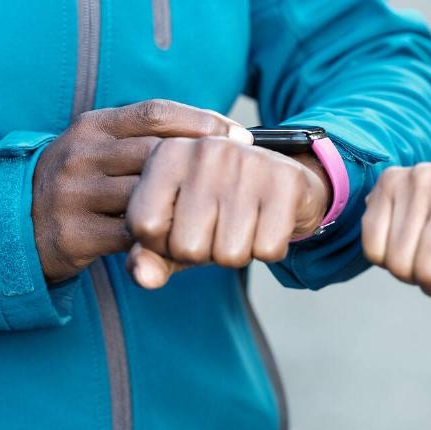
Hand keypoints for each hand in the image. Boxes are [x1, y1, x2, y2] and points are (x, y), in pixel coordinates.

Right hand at [33, 99, 250, 283]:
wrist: (23, 225)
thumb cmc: (85, 181)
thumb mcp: (104, 147)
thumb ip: (148, 138)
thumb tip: (220, 131)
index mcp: (93, 126)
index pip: (156, 113)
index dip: (203, 123)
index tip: (241, 137)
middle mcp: (81, 154)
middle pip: (158, 154)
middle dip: (206, 167)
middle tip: (244, 178)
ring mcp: (75, 195)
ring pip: (150, 197)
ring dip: (190, 206)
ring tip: (227, 210)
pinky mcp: (75, 235)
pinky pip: (135, 237)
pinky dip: (168, 238)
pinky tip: (194, 239)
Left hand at [125, 139, 330, 288]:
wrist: (285, 184)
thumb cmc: (221, 208)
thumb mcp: (178, 227)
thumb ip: (149, 254)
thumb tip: (144, 278)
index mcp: (168, 153)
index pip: (145, 227)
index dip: (165, 244)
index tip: (184, 226)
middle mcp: (206, 150)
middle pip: (187, 247)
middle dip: (205, 253)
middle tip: (221, 228)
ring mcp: (248, 162)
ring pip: (229, 255)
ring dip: (239, 254)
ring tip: (246, 225)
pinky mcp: (287, 181)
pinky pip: (267, 250)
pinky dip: (269, 250)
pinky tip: (269, 224)